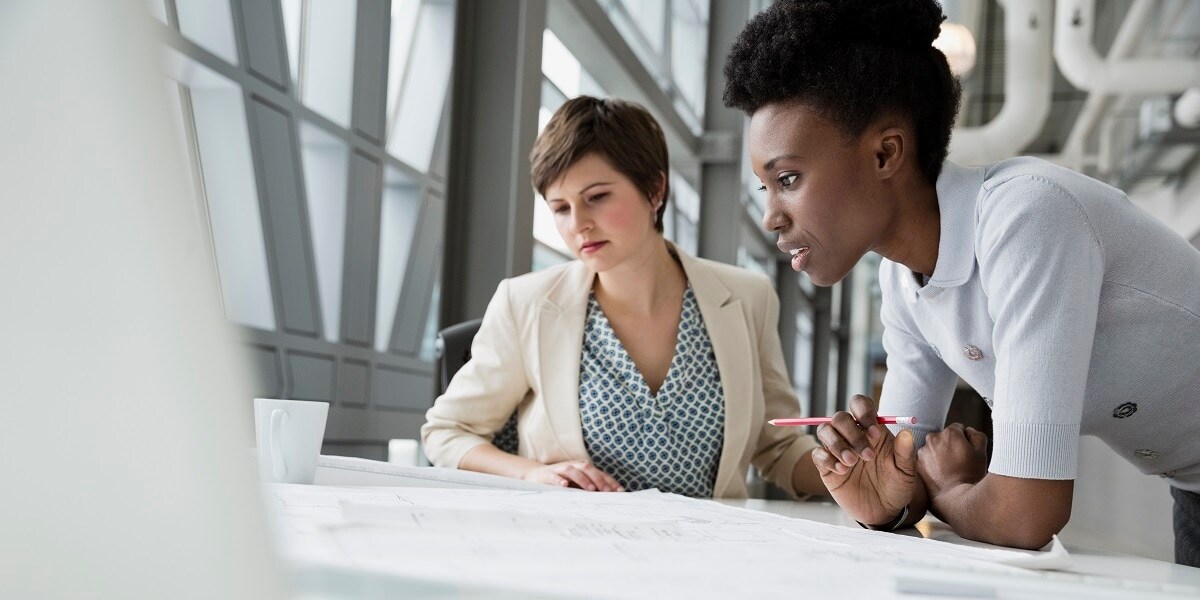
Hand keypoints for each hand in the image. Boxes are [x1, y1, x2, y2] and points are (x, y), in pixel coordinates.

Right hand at [521, 460, 623, 491]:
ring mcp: (560, 469)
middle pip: (587, 468)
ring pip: (573, 470)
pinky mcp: (547, 474)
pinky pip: (554, 476)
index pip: (599, 473)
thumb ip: (589, 489)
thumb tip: (607, 498)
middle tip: (607, 491)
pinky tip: (564, 485)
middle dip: (599, 479)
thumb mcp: (576, 485)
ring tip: (591, 489)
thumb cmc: (560, 481)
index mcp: (582, 468)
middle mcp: (573, 466)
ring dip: (583, 479)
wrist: (535, 476)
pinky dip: (559, 480)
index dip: (609, 481)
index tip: (620, 491)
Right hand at [813, 395, 916, 525]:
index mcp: (871, 429)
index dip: (864, 412)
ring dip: (837, 444)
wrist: (884, 512)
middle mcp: (852, 435)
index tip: (874, 433)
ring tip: (851, 463)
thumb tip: (906, 432)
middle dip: (852, 433)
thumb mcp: (906, 471)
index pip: (860, 405)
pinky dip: (827, 459)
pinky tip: (841, 471)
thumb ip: (905, 452)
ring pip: (824, 430)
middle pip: (840, 417)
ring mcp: (837, 450)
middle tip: (866, 456)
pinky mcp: (826, 467)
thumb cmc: (896, 487)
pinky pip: (817, 454)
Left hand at [916, 423, 987, 499]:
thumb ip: (976, 435)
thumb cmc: (969, 476)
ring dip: (940, 455)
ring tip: (949, 471)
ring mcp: (923, 452)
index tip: (966, 452)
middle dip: (950, 446)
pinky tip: (940, 475)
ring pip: (933, 449)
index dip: (964, 441)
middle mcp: (933, 439)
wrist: (955, 500)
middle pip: (944, 438)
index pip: (958, 430)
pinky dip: (931, 465)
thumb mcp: (981, 453)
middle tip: (958, 462)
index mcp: (950, 433)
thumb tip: (968, 432)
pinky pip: (926, 460)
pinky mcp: (916, 465)